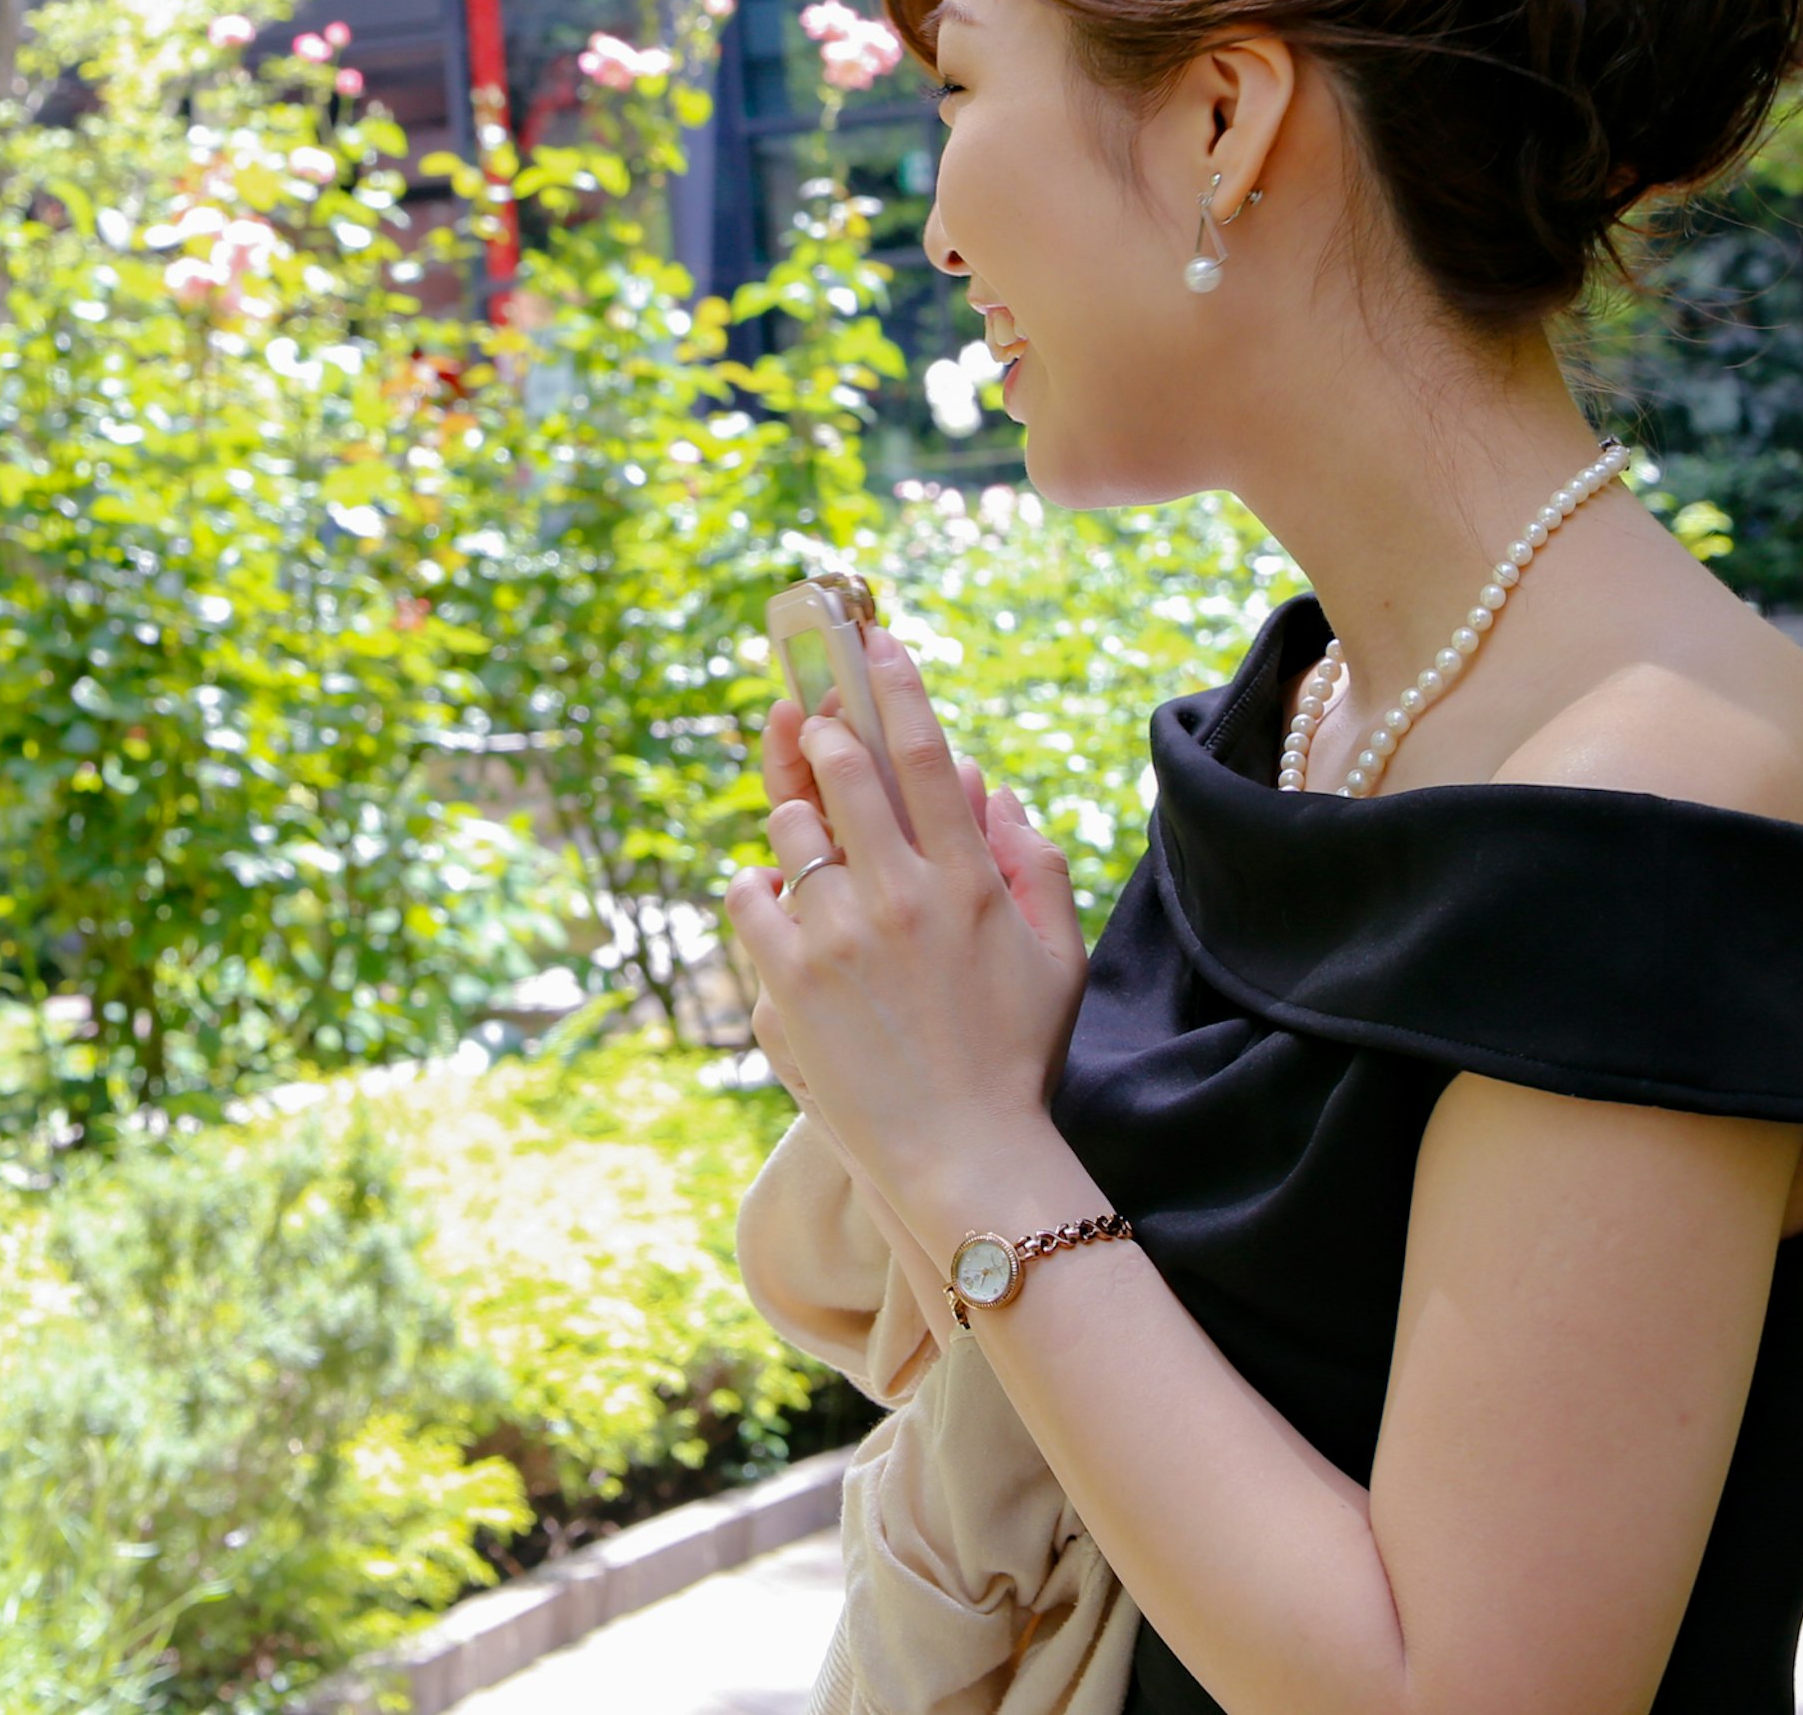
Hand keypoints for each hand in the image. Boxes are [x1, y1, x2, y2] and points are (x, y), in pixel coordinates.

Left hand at [728, 626, 1089, 1238]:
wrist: (966, 1160)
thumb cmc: (1018, 1058)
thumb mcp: (1053, 956)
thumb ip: (1033, 862)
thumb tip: (989, 786)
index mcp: (968, 883)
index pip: (925, 757)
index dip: (895, 689)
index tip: (873, 643)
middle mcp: (901, 898)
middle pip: (846, 772)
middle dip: (823, 729)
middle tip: (813, 714)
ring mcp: (839, 939)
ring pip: (791, 831)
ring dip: (796, 817)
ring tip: (811, 836)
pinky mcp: (788, 981)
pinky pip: (749, 896)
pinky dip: (758, 886)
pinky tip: (778, 898)